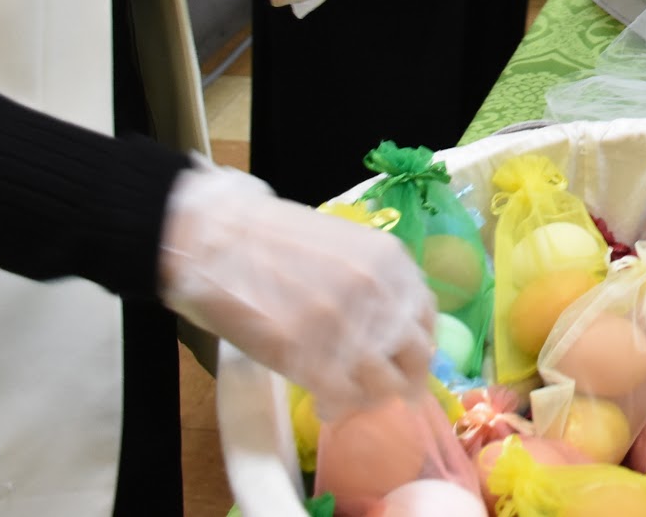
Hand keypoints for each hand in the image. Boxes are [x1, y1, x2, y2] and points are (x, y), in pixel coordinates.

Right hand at [159, 165, 434, 418]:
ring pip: (383, 385)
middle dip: (407, 380)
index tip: (407, 358)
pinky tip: (325, 404)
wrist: (219, 240)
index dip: (418, 344)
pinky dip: (337, 408)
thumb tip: (390, 321)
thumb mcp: (345, 245)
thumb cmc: (273, 238)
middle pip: (415, 356)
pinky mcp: (312, 360)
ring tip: (351, 397)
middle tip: (395, 393)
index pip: (426, 316)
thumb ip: (375, 281)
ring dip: (370, 397)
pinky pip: (343, 399)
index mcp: (391, 263)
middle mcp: (381, 297)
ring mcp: (348, 331)